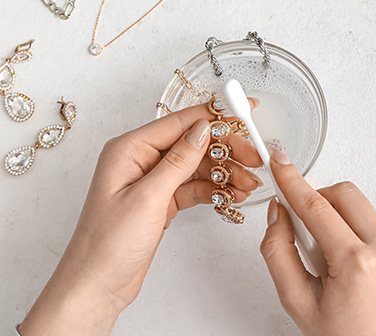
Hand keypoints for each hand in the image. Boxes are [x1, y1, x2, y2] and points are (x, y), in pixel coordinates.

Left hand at [19, 102, 261, 335]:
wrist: (97, 287)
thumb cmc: (107, 245)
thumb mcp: (148, 198)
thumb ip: (179, 161)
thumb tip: (203, 129)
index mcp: (130, 149)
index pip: (179, 122)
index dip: (214, 116)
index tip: (242, 111)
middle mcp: (142, 159)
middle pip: (193, 143)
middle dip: (226, 149)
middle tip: (254, 158)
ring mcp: (153, 179)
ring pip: (197, 165)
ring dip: (225, 173)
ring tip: (249, 183)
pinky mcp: (162, 199)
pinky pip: (194, 186)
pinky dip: (215, 189)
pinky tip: (233, 194)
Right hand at [261, 150, 375, 335]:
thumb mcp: (296, 300)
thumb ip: (277, 250)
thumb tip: (279, 212)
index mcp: (355, 264)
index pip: (314, 207)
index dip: (292, 181)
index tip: (280, 162)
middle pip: (343, 194)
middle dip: (318, 201)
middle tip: (308, 231)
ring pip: (361, 206)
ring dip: (340, 220)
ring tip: (336, 257)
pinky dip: (361, 234)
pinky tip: (358, 264)